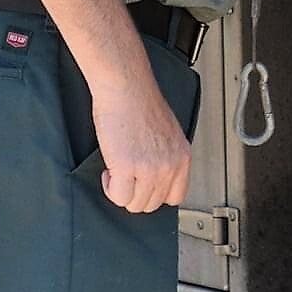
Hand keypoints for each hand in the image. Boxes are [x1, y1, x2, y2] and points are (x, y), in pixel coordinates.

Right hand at [90, 71, 191, 213]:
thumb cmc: (141, 102)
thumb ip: (166, 157)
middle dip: (135, 193)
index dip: (155, 194)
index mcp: (182, 156)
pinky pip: (119, 197)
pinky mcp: (128, 168)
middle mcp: (170, 165)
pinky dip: (110, 188)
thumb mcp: (167, 134)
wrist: (126, 87)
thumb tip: (156, 176)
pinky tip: (109, 172)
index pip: (176, 196)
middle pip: (152, 203)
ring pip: (135, 204)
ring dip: (121, 192)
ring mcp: (150, 169)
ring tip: (116, 173)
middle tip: (125, 177)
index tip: (144, 187)